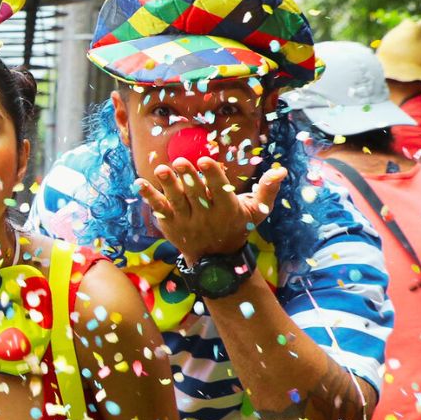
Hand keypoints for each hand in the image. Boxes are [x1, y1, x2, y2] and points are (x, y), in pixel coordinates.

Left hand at [136, 157, 284, 262]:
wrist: (215, 258)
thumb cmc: (238, 227)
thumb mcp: (256, 212)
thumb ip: (267, 190)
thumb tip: (281, 170)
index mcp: (227, 209)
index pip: (219, 190)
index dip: (212, 175)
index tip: (205, 161)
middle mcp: (206, 216)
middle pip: (196, 195)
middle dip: (188, 177)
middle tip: (180, 161)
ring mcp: (186, 221)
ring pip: (176, 201)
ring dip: (168, 185)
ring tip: (161, 169)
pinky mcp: (171, 224)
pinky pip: (159, 209)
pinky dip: (149, 197)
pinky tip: (139, 182)